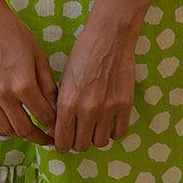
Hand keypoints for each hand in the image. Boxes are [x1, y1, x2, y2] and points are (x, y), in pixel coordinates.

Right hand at [0, 2, 58, 144]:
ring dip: (21, 135)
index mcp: (24, 85)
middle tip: (49, 139)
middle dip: (40, 137)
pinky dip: (0, 130)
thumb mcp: (39, 57)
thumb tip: (56, 107)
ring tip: (31, 132)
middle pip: (25, 129)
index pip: (44, 116)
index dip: (54, 125)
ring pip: (6, 129)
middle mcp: (5, 95)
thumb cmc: (16, 35)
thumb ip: (48, 85)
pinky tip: (9, 128)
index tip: (60, 128)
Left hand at [51, 14, 136, 152]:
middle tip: (78, 133)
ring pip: (100, 142)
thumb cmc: (83, 54)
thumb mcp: (63, 79)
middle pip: (81, 145)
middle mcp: (87, 110)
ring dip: (95, 137)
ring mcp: (108, 109)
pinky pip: (119, 133)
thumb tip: (57, 127)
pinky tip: (109, 122)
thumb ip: (60, 105)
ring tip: (94, 126)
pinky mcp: (125, 105)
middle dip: (77, 142)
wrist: (109, 37)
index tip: (64, 140)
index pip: (62, 141)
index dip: (62, 144)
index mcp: (67, 103)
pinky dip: (113, 132)